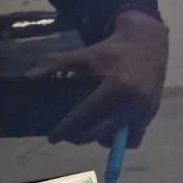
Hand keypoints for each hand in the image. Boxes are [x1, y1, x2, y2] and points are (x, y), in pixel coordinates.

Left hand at [28, 10, 168, 148]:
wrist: (147, 43)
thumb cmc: (112, 50)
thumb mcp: (85, 54)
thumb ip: (57, 63)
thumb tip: (31, 76)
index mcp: (115, 86)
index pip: (86, 114)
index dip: (67, 128)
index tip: (53, 138)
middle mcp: (132, 102)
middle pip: (99, 132)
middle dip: (79, 137)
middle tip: (67, 135)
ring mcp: (144, 110)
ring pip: (117, 139)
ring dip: (100, 138)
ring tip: (89, 130)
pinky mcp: (151, 114)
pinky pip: (133, 139)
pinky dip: (120, 139)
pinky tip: (109, 131)